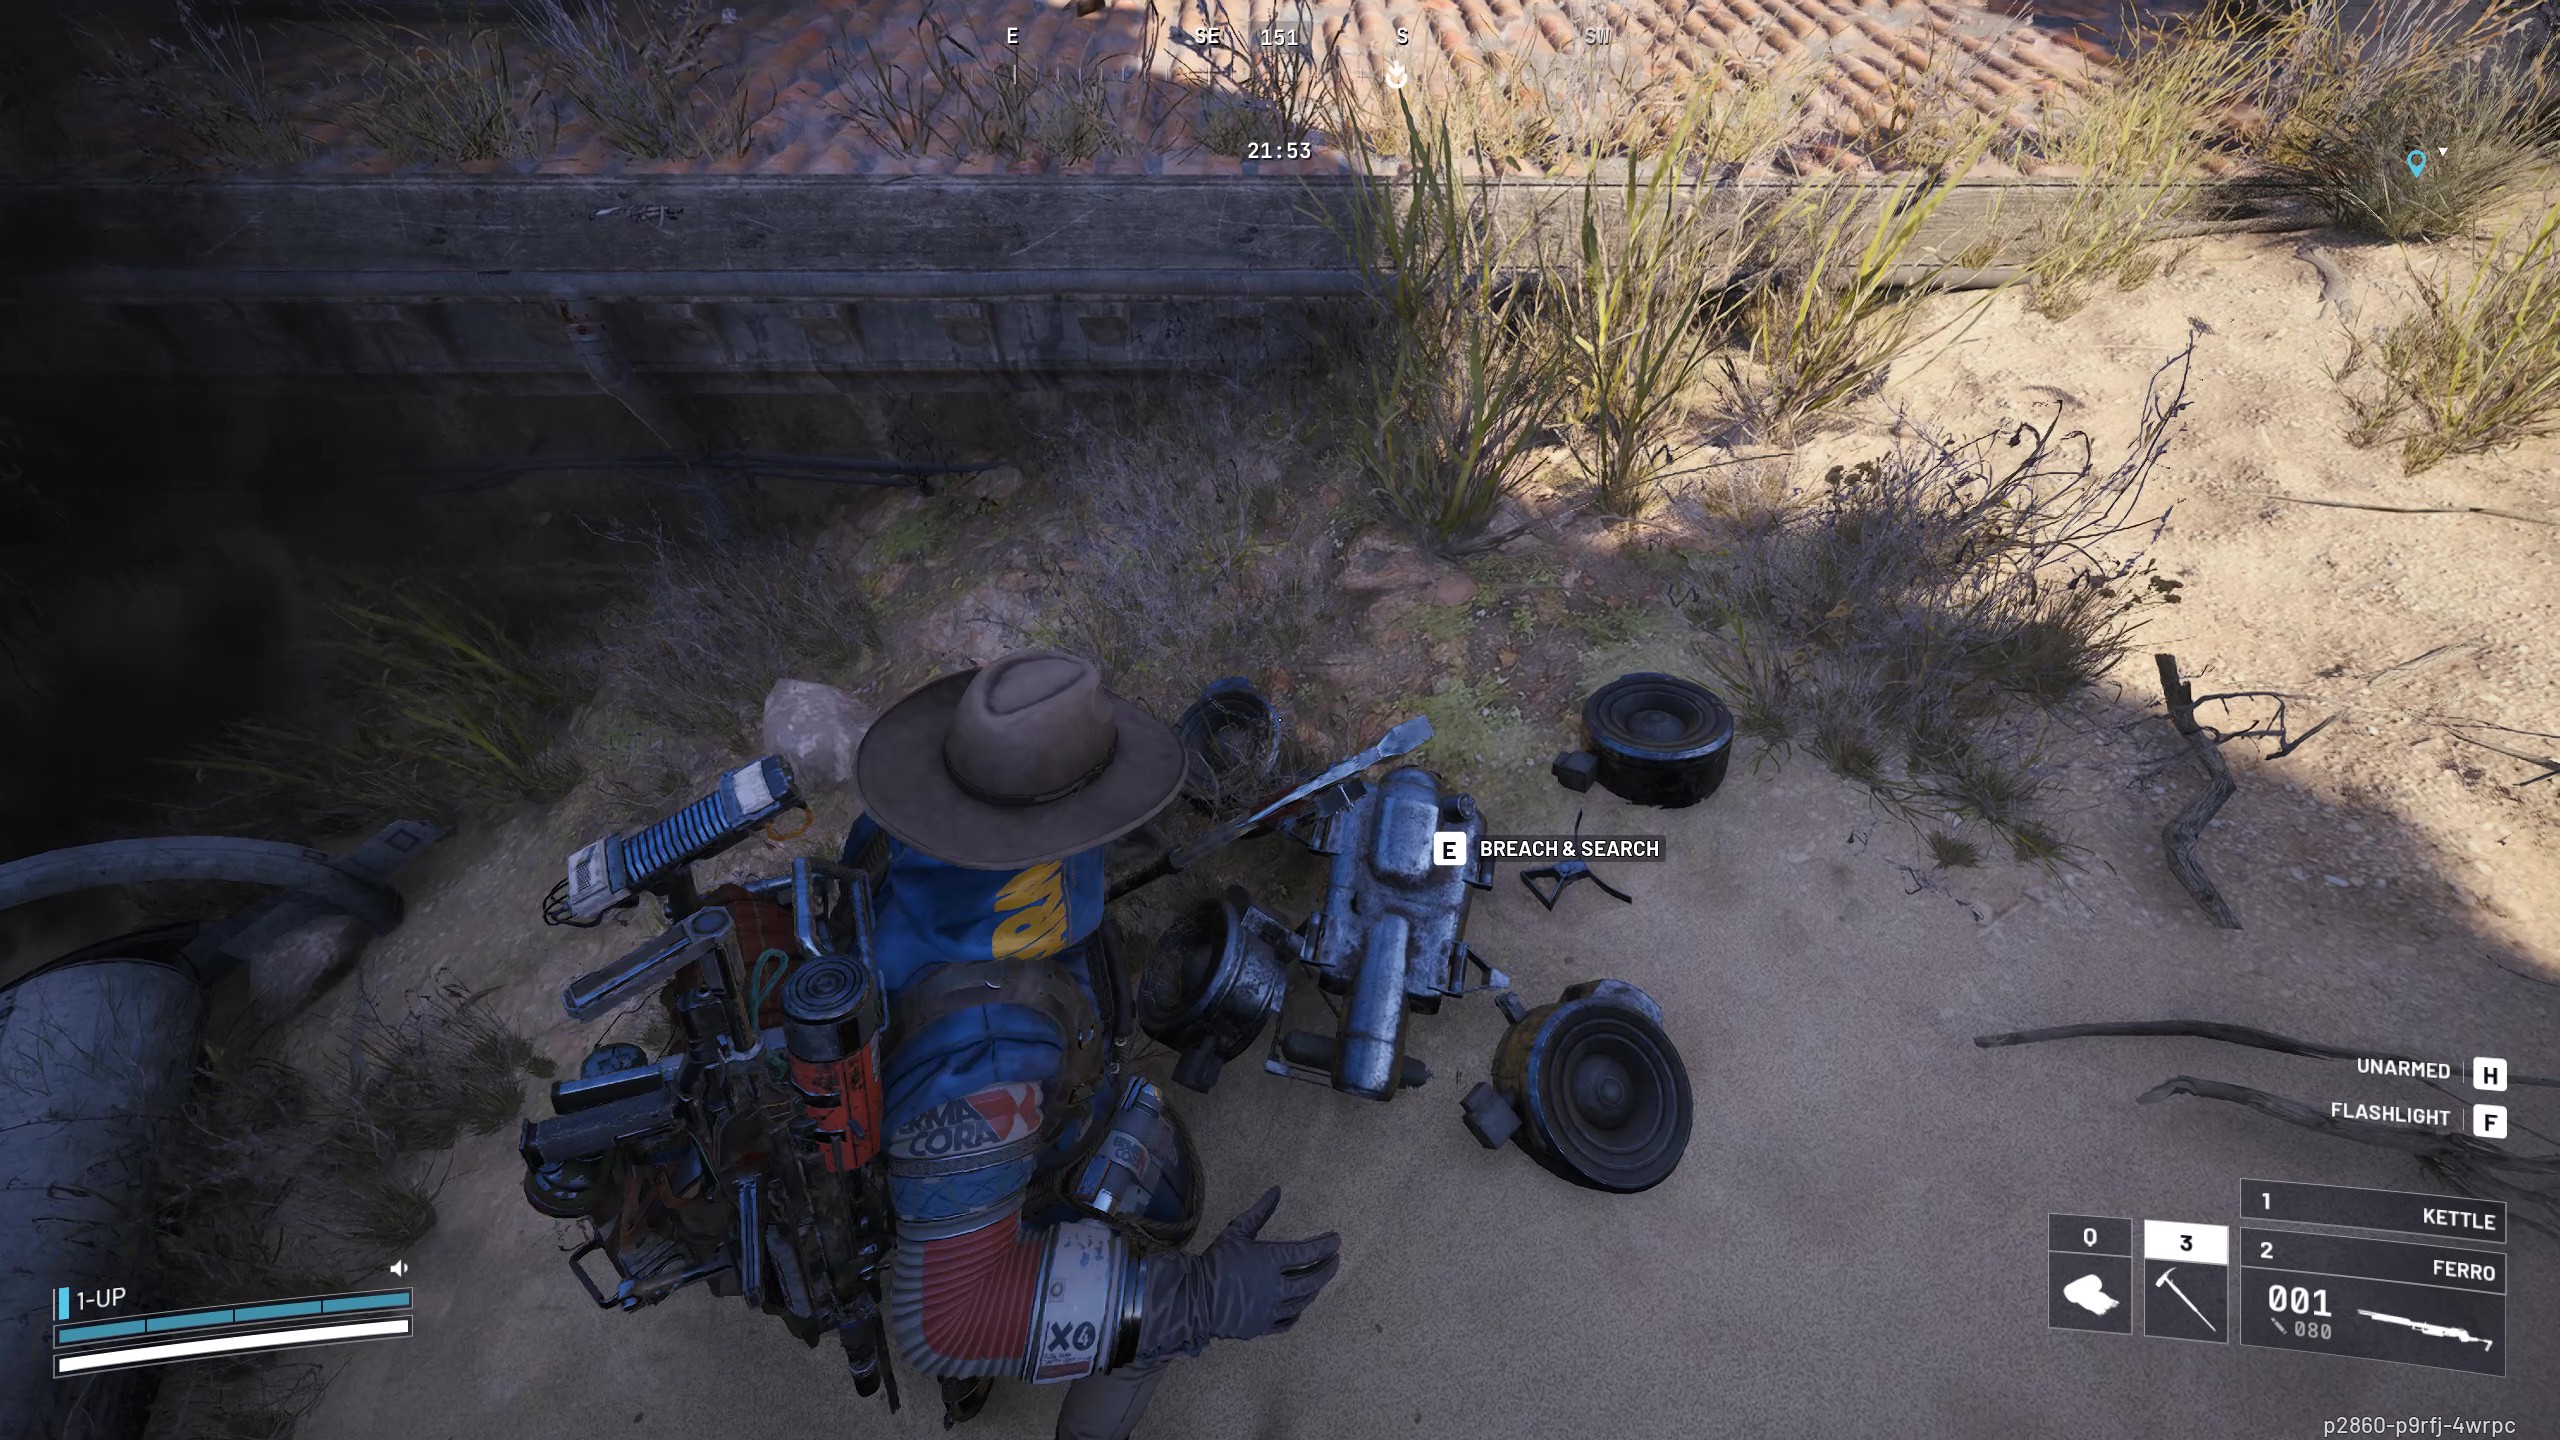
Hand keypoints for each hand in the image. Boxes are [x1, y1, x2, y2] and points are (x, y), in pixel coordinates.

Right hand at [1137, 1187, 1341, 1360]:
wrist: (1193, 1298)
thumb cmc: (1215, 1261)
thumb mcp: (1236, 1231)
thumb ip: (1259, 1212)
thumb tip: (1277, 1190)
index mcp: (1270, 1261)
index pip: (1307, 1253)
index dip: (1325, 1246)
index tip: (1336, 1240)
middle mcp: (1276, 1287)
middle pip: (1312, 1279)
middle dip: (1328, 1268)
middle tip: (1336, 1259)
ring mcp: (1271, 1309)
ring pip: (1303, 1301)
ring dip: (1315, 1289)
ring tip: (1320, 1280)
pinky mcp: (1262, 1326)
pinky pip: (1288, 1321)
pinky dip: (1297, 1312)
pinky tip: (1300, 1305)